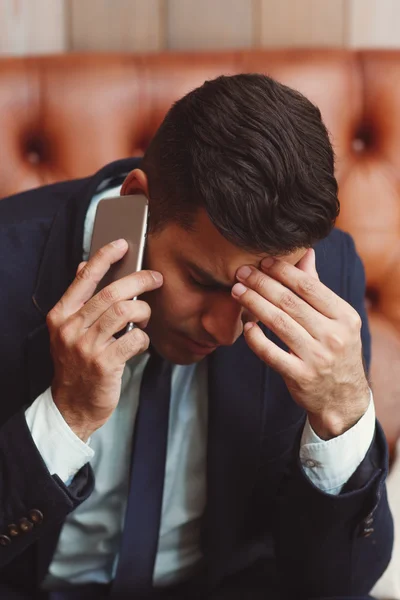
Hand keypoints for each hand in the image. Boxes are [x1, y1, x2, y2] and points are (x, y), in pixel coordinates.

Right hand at [47, 239, 162, 440]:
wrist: (72, 405)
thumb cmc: (77, 363)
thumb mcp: (68, 330)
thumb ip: (78, 300)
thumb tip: (84, 265)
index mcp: (61, 315)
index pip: (84, 277)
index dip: (105, 257)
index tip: (123, 243)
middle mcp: (71, 328)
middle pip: (111, 293)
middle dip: (139, 280)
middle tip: (155, 278)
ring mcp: (87, 347)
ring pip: (124, 312)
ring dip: (142, 311)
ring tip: (145, 316)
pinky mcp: (105, 364)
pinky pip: (134, 340)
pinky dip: (143, 338)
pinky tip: (139, 342)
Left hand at [232, 249, 369, 438]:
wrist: (343, 398)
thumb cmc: (336, 351)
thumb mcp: (337, 320)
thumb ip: (317, 288)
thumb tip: (306, 253)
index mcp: (344, 316)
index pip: (309, 286)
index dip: (283, 271)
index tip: (263, 261)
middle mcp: (333, 336)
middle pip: (290, 302)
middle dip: (261, 283)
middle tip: (241, 272)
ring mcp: (317, 357)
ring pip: (278, 323)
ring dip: (253, 303)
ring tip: (237, 291)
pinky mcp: (300, 376)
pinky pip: (271, 353)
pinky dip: (255, 338)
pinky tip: (245, 326)